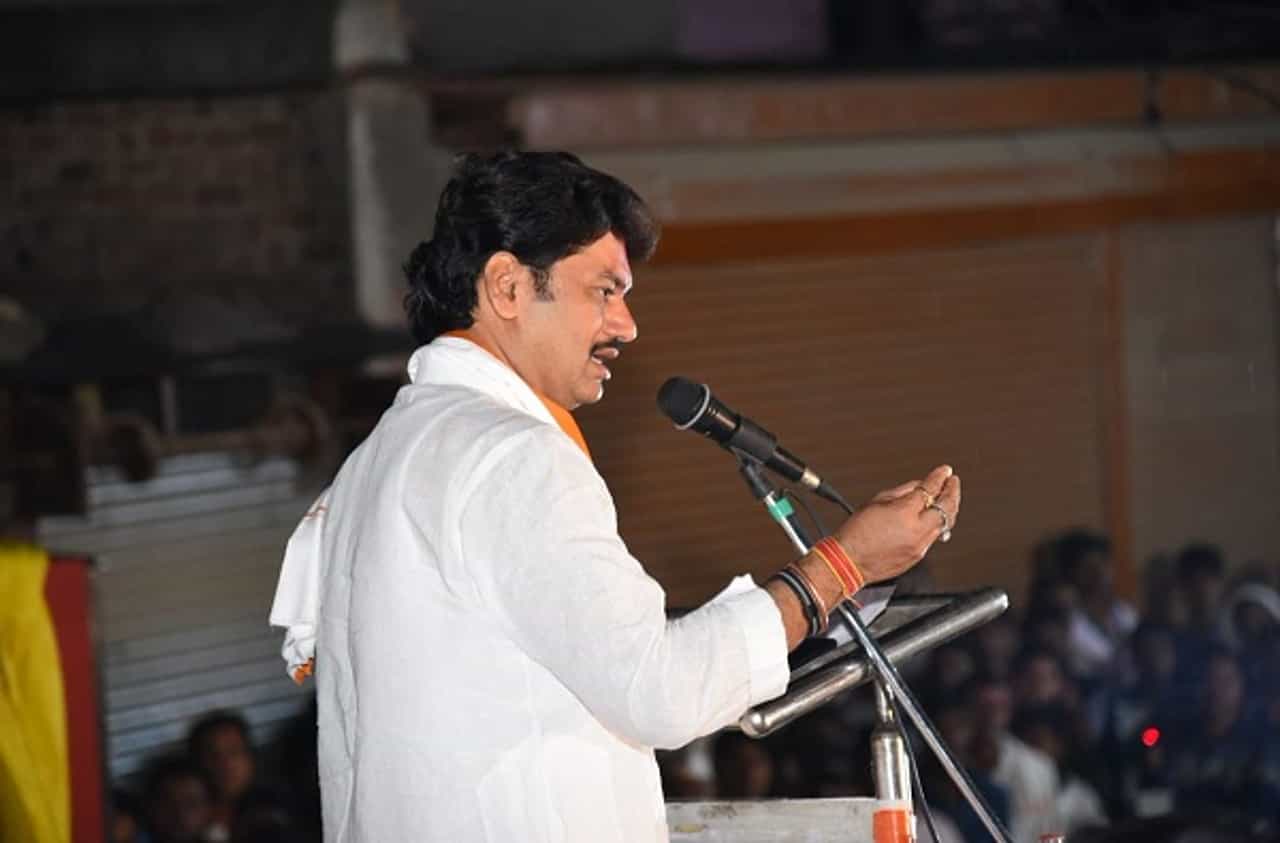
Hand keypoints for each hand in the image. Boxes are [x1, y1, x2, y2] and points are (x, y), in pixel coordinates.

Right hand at [833, 464, 960, 583]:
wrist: (848, 562)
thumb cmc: (856, 533)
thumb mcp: (875, 502)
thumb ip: (902, 491)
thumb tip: (918, 486)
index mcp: (905, 512)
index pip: (929, 489)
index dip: (939, 477)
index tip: (944, 471)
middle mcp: (917, 530)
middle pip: (946, 507)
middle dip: (952, 491)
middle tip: (953, 481)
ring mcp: (920, 545)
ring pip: (946, 524)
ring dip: (950, 508)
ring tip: (949, 497)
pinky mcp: (918, 556)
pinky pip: (935, 537)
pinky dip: (939, 524)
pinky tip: (937, 518)